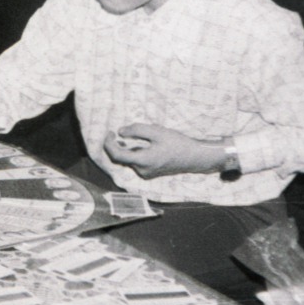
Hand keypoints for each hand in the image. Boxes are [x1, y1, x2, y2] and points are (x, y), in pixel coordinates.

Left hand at [103, 123, 225, 177]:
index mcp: (143, 161)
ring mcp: (146, 174)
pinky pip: (137, 162)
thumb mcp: (157, 132)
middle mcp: (142, 171)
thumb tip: (120, 132)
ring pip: (130, 159)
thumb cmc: (177, 143)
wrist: (194, 157)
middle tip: (121, 132)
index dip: (109, 144)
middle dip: (119, 145)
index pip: (117, 155)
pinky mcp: (150, 173)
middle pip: (122, 157)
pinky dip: (136, 152)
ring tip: (145, 137)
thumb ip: (137, 130)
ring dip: (130, 147)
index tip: (109, 133)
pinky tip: (149, 145)